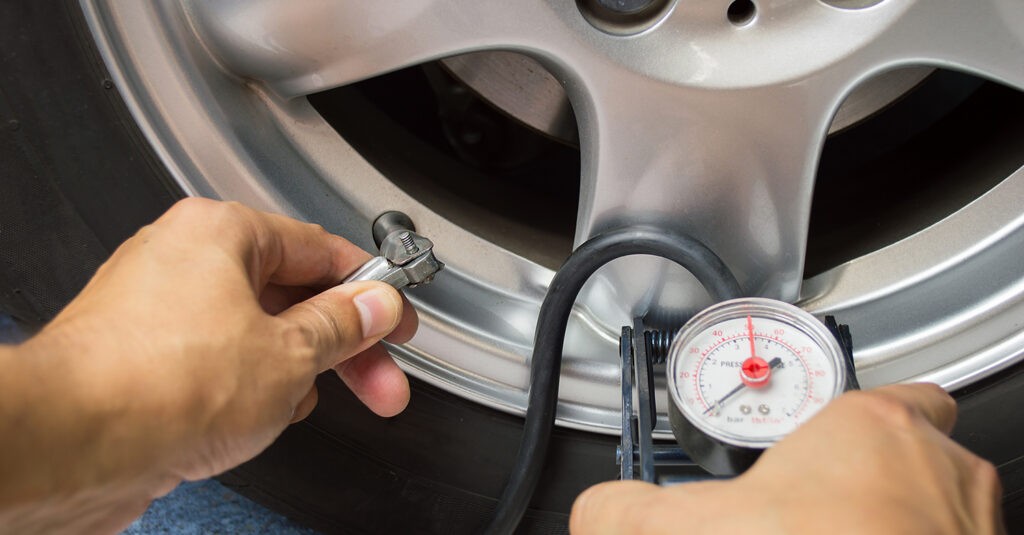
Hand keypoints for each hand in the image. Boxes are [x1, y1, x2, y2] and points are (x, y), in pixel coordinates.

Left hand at [0, 198, 416, 530]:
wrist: (70, 444)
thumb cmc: (157, 384)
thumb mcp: (290, 355)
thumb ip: (343, 326)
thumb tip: (373, 306)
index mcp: (221, 233)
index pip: (320, 250)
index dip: (371, 289)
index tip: (395, 318)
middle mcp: (184, 260)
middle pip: (291, 296)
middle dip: (342, 347)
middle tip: (378, 378)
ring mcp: (159, 311)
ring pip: (255, 335)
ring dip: (292, 373)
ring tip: (296, 404)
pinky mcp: (143, 358)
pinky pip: (218, 365)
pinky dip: (246, 391)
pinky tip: (254, 421)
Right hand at [570, 384, 1004, 533]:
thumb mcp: (695, 524)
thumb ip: (632, 509)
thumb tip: (595, 511)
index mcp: (874, 428)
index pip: (894, 393)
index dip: (858, 416)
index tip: (823, 439)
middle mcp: (940, 467)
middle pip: (913, 451)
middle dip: (870, 477)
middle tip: (819, 508)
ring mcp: (972, 521)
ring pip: (938, 505)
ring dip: (898, 518)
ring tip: (838, 534)